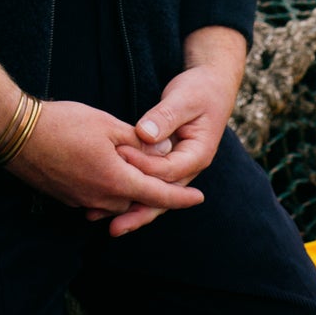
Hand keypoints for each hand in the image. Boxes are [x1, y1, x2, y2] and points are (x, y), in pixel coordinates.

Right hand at [6, 97, 203, 221]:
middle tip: (163, 170)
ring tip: (132, 165)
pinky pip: (96, 198)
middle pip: (136, 200)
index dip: (180, 198)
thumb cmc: (64, 124)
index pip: (157, 195)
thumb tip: (162, 153)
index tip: (199, 198)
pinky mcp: (67, 197)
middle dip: (151, 188)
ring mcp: (81, 201)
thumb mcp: (107, 125)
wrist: (17, 134)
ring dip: (127, 187)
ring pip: (116, 200)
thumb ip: (137, 142)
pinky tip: (104, 168)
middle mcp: (101, 199)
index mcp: (116, 181)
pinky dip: (107, 187)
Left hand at [109, 25, 247, 235]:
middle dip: (137, 212)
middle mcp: (188, 168)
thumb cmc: (199, 90)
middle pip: (161, 196)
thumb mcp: (184, 99)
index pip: (168, 170)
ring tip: (103, 222)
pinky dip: (130, 191)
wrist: (211, 86)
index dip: (143, 167)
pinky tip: (108, 202)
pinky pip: (147, 182)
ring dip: (130, 209)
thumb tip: (145, 135)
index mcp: (198, 155)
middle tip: (113, 227)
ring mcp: (177, 168)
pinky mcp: (165, 163)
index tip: (119, 157)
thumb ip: (165, 117)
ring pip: (153, 195)